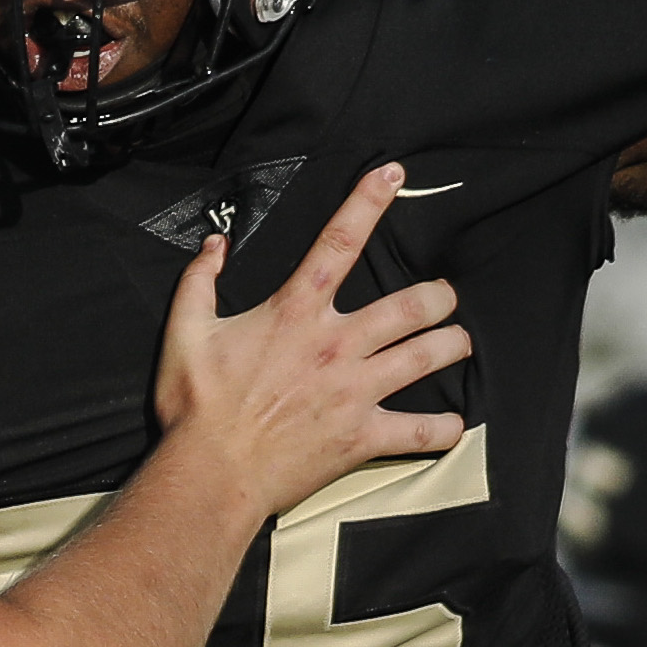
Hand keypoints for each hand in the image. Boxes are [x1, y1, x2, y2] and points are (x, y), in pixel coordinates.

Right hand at [154, 162, 468, 517]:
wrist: (211, 472)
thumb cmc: (197, 407)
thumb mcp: (185, 333)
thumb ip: (198, 282)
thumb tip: (213, 245)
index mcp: (295, 312)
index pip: (338, 242)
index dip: (368, 201)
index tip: (393, 174)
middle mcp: (335, 345)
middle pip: (408, 306)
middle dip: (438, 296)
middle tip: (445, 296)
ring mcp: (354, 391)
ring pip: (425, 356)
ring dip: (452, 345)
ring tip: (461, 341)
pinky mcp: (362, 436)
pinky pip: (419, 430)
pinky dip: (443, 428)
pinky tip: (454, 424)